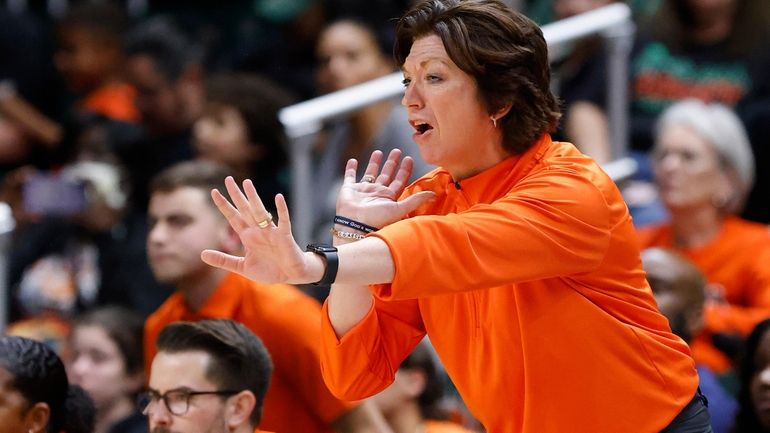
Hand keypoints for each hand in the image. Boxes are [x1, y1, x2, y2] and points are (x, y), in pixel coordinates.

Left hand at [201, 177, 317, 283]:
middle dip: (236, 195)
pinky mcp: (284, 236)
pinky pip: (283, 221)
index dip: (224, 205)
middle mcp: (257, 230)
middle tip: (228, 179)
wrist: (290, 276)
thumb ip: (223, 260)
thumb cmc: (269, 270)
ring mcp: (271, 232)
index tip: (214, 191)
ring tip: (247, 183)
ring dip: (254, 198)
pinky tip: (279, 197)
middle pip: (244, 209)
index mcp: (247, 236)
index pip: (233, 217)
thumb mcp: (242, 267)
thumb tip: (201, 254)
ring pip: (260, 212)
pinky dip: (281, 210)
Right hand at [336, 149, 434, 228]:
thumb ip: (415, 200)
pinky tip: (353, 160)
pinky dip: (350, 169)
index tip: (409, 159)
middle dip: (392, 163)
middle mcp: (377, 193)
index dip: (405, 170)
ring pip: (370, 173)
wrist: (354, 225)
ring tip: (378, 152)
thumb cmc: (377, 219)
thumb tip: (434, 195)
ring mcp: (363, 191)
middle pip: (386, 175)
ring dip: (374, 163)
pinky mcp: (349, 189)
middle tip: (397, 151)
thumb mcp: (399, 209)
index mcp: (389, 197)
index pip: (399, 181)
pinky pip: (350, 176)